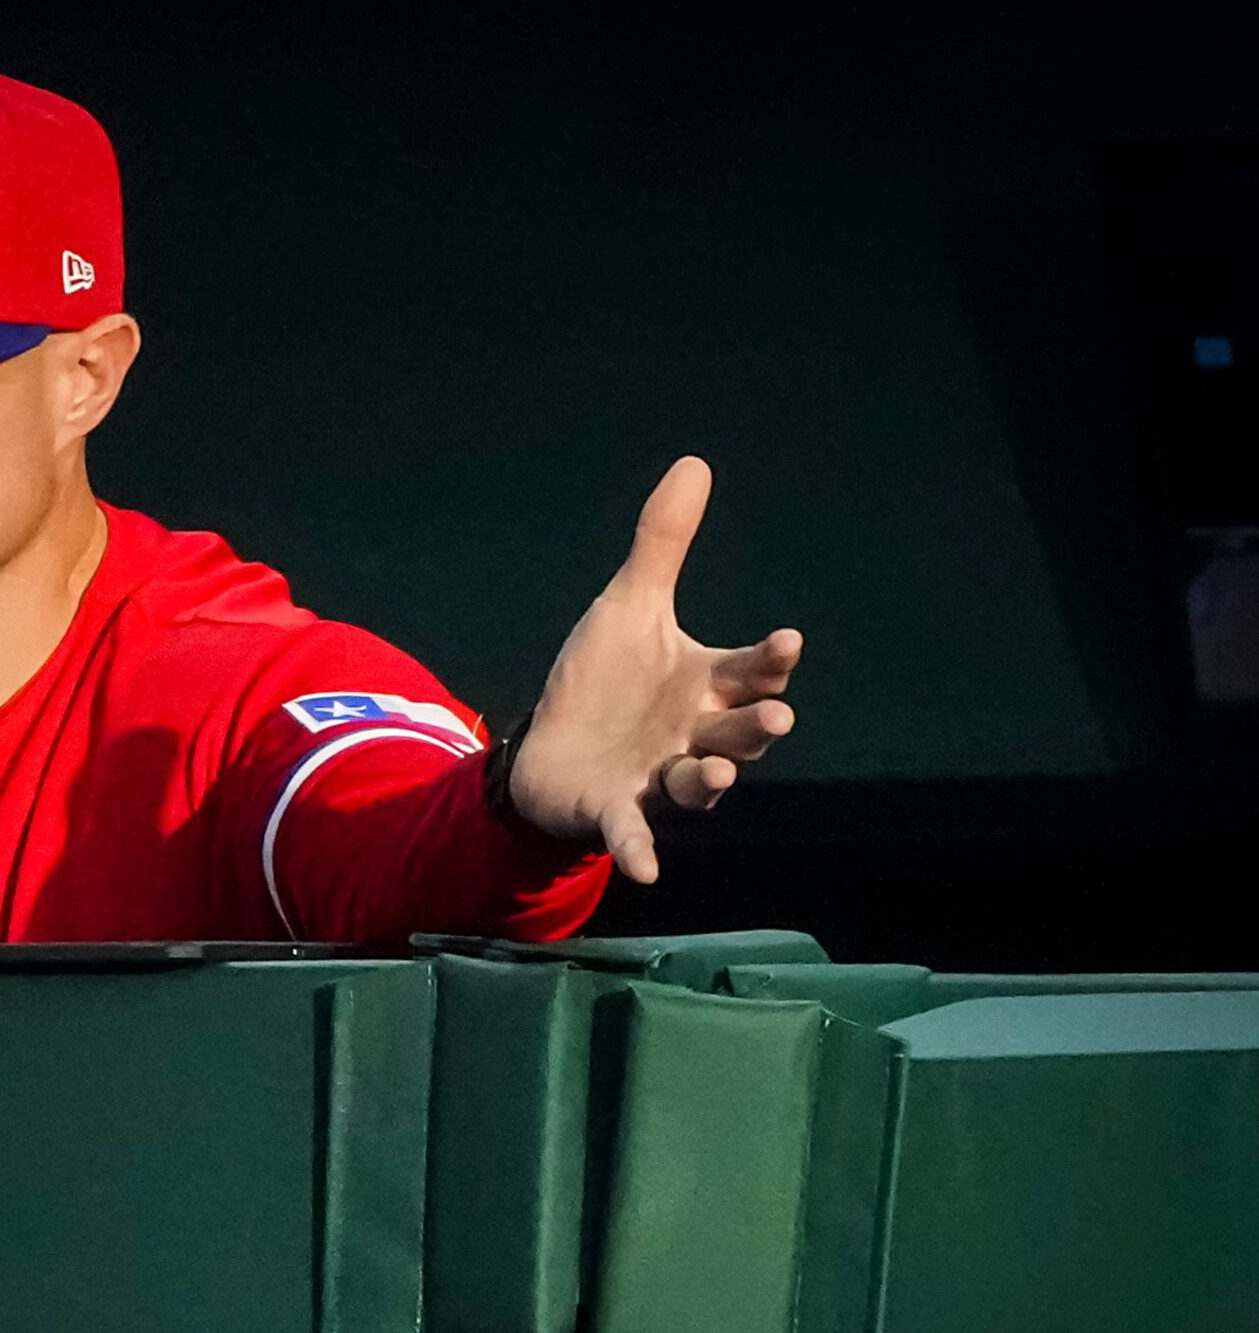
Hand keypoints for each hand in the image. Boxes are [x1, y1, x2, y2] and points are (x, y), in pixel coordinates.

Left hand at [508, 456, 801, 883]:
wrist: (546, 746)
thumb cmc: (602, 681)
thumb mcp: (628, 606)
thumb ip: (661, 544)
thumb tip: (694, 462)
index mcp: (703, 685)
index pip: (749, 673)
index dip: (767, 662)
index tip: (785, 643)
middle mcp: (693, 734)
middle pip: (737, 732)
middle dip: (754, 728)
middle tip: (773, 720)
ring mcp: (658, 777)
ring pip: (697, 782)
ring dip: (708, 778)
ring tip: (710, 770)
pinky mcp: (617, 812)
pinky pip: (635, 834)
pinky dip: (640, 849)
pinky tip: (646, 870)